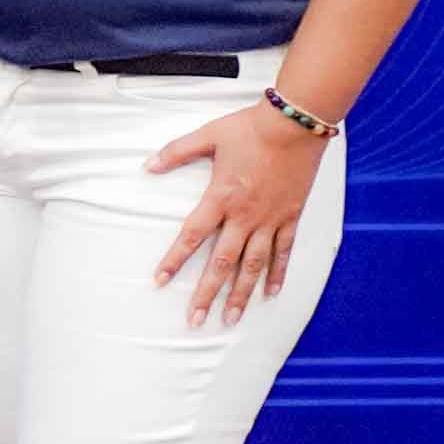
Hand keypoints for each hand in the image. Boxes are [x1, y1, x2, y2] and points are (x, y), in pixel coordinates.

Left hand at [147, 106, 326, 326]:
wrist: (295, 124)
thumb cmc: (250, 128)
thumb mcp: (208, 135)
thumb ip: (177, 152)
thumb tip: (148, 165)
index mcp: (221, 198)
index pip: (192, 235)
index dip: (174, 259)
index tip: (160, 280)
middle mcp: (245, 216)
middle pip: (222, 262)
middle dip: (207, 294)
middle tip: (195, 320)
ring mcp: (270, 219)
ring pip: (253, 266)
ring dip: (240, 294)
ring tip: (230, 319)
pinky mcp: (291, 217)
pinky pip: (284, 252)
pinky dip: (277, 274)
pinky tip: (270, 294)